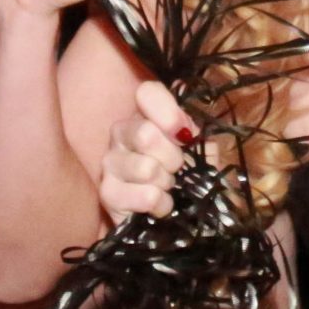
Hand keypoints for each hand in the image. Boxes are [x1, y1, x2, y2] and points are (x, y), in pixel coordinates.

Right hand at [100, 80, 197, 223]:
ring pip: (146, 168)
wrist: (177, 215)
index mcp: (144, 114)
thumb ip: (196, 133)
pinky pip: (146, 196)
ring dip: (166, 183)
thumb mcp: (200, 149)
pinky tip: (160, 205)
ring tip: (167, 187)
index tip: (186, 135)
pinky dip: (162, 204)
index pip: (147, 92)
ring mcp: (110, 163)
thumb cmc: (187, 176)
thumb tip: (186, 129)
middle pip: (146, 134)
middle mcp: (121, 132)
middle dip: (173, 158)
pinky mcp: (108, 194)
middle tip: (177, 169)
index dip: (170, 114)